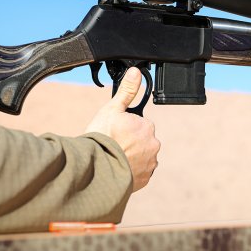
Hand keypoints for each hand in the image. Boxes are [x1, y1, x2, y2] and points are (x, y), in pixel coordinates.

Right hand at [85, 67, 160, 191]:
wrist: (96, 171)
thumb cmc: (103, 138)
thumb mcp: (112, 109)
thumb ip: (127, 91)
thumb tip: (136, 72)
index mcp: (147, 126)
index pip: (138, 124)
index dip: (124, 127)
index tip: (113, 132)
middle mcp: (153, 145)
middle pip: (141, 140)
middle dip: (129, 142)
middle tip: (112, 145)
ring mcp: (150, 163)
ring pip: (141, 156)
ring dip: (131, 157)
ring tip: (113, 158)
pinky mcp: (145, 179)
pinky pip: (139, 172)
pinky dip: (131, 170)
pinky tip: (117, 169)